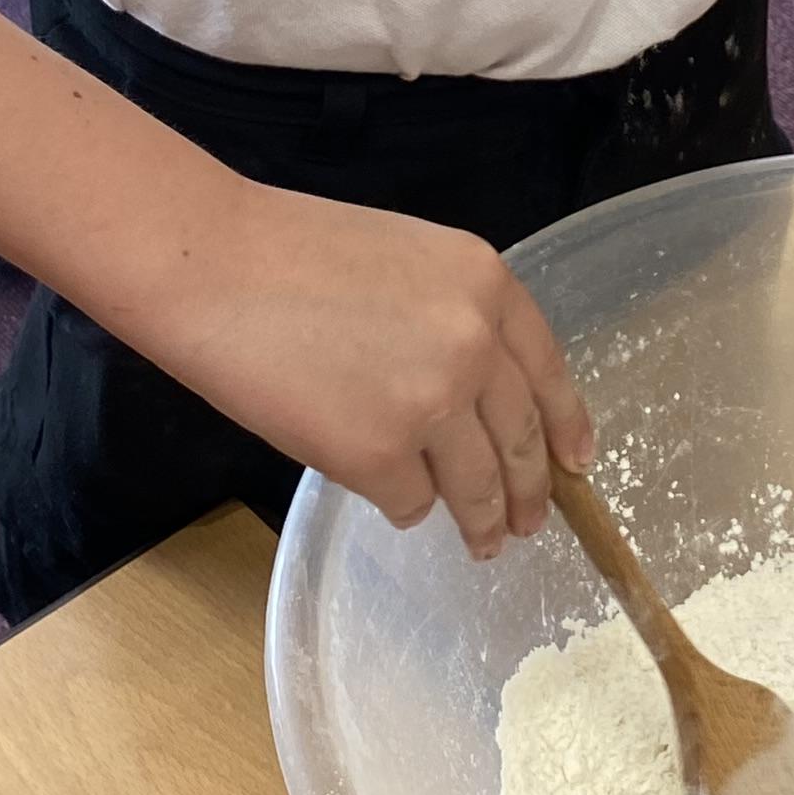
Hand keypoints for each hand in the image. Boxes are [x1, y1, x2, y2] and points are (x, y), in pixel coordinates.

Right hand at [170, 180, 594, 558]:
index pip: (549, 372)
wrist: (213, 265)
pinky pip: (410, 502)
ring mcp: (430, 404)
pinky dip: (401, 504)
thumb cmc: (291, 252)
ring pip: (476, 486)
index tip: (580, 465)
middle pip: (521, 440)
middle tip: (530, 523)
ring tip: (482, 542)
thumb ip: (454, 319)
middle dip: (530, 491)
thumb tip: (477, 394)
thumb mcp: (408, 261)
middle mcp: (475, 346)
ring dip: (480, 520)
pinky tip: (387, 495)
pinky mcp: (377, 455)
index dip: (567, 426)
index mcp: (487, 286)